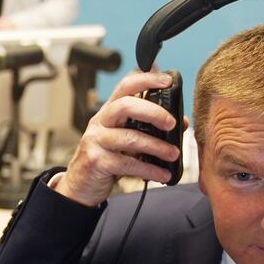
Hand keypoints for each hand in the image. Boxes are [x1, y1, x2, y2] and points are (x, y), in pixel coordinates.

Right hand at [53, 71, 181, 206]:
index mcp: (109, 111)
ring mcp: (96, 141)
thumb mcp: (127, 140)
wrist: (82, 184)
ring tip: (173, 154)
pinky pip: (128, 164)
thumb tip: (181, 123)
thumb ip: (149, 129)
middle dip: (153, 112)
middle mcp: (100, 122)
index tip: (168, 80)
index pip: (125, 86)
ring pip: (130, 138)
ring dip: (157, 146)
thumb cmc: (107, 158)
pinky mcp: (97, 161)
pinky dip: (150, 170)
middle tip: (172, 124)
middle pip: (126, 105)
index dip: (147, 79)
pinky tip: (163, 174)